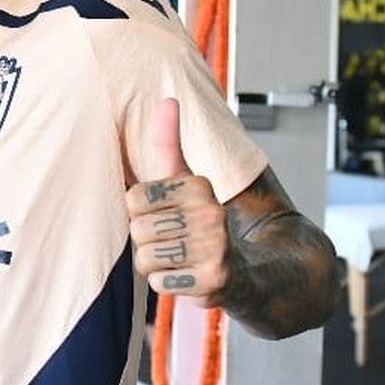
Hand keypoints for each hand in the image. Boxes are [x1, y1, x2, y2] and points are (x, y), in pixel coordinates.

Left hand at [125, 99, 230, 305]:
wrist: (251, 270)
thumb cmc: (203, 223)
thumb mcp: (186, 180)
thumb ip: (169, 143)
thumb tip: (168, 99)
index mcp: (199, 185)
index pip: (133, 199)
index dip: (142, 213)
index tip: (166, 215)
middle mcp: (210, 212)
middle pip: (137, 230)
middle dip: (148, 241)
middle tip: (175, 242)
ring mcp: (214, 246)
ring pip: (145, 259)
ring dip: (157, 265)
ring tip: (181, 259)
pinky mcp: (213, 278)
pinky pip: (159, 284)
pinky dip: (168, 285)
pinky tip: (188, 277)